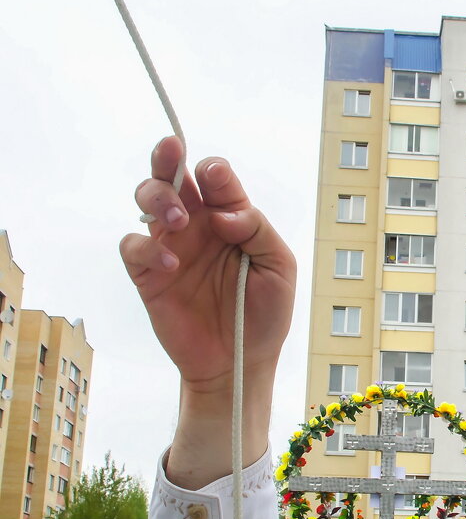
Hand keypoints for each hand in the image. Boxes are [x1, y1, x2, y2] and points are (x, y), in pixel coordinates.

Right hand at [119, 137, 295, 398]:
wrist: (240, 361)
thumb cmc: (265, 313)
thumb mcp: (279, 268)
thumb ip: (257, 231)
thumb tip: (224, 213)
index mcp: (231, 218)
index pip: (216, 179)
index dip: (213, 170)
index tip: (216, 178)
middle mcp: (198, 226)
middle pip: (172, 176)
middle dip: (167, 159)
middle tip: (172, 157)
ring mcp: (172, 247)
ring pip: (147, 200)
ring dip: (156, 198)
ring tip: (177, 219)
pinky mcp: (148, 274)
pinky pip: (133, 247)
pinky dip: (147, 248)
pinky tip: (170, 264)